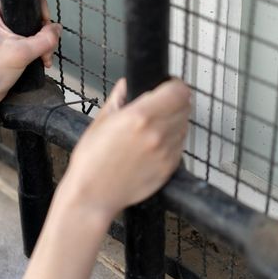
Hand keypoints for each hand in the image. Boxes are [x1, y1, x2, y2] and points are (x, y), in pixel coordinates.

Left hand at [0, 0, 61, 107]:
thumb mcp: (21, 53)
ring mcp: (4, 35)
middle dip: (43, 34)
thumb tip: (58, 29)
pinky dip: (39, 52)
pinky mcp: (9, 48)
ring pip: (33, 32)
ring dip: (43, 45)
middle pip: (31, 17)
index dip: (37, 9)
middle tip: (45, 48)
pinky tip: (42, 61)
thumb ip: (44, 39)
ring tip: (44, 59)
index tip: (44, 24)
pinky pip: (30, 44)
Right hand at [57, 78, 190, 219]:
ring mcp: (167, 152)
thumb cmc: (92, 161)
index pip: (179, 90)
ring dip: (174, 121)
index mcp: (140, 117)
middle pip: (185, 105)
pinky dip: (172, 140)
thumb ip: (120, 97)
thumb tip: (128, 83)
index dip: (174, 85)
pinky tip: (152, 145)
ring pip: (185, 125)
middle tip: (159, 106)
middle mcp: (157, 133)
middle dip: (174, 102)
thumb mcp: (101, 121)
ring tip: (153, 128)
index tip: (166, 87)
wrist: (94, 195)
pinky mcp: (170, 167)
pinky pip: (180, 145)